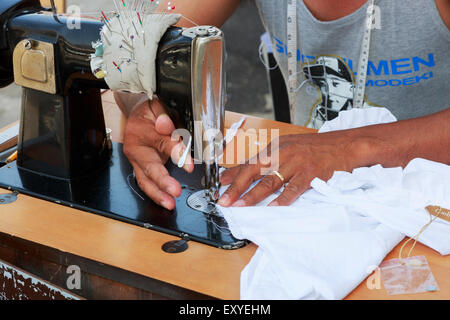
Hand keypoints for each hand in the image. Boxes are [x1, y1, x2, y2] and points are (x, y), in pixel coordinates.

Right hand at [123, 98, 192, 209]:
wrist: (138, 114)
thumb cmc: (151, 112)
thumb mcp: (159, 108)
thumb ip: (164, 117)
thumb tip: (166, 126)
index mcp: (140, 131)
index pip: (161, 144)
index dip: (176, 154)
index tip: (189, 165)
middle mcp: (135, 149)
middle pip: (149, 168)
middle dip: (162, 182)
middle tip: (175, 191)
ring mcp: (136, 161)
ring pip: (144, 180)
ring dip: (157, 194)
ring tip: (170, 204)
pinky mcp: (140, 169)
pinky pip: (146, 183)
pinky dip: (156, 194)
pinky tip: (166, 201)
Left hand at [218, 133, 358, 206]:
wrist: (345, 145)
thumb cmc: (316, 148)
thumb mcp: (290, 148)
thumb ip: (271, 160)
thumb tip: (250, 173)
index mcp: (276, 147)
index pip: (249, 162)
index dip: (232, 175)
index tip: (218, 186)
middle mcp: (283, 153)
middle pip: (253, 171)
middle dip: (236, 187)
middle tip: (223, 200)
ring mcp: (296, 163)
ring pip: (269, 181)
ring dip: (252, 195)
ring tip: (240, 206)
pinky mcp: (311, 173)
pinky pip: (293, 188)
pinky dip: (282, 199)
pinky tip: (272, 207)